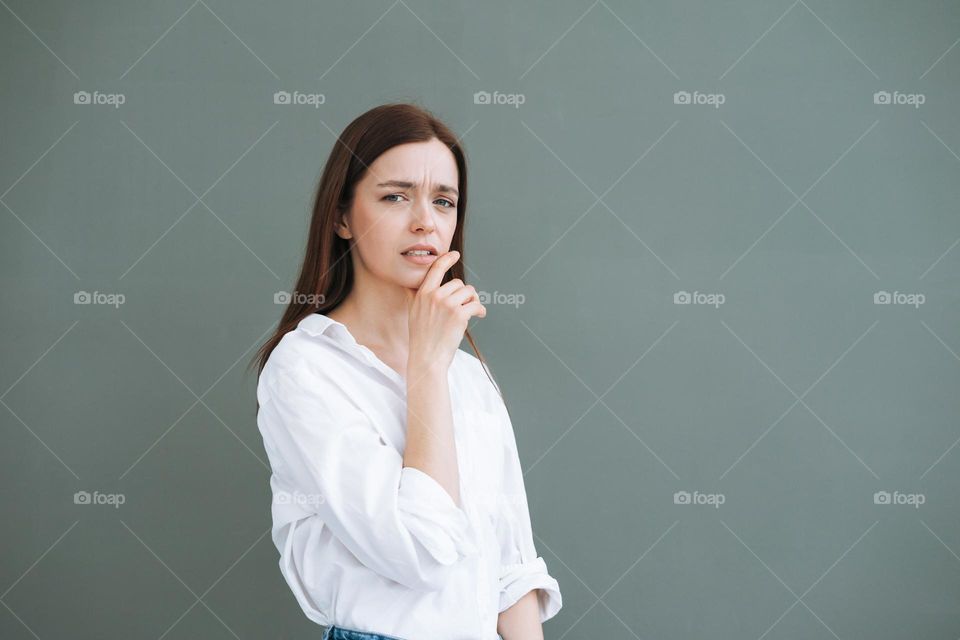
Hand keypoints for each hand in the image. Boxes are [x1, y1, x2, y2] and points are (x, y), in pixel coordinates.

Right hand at [407, 250, 485, 373]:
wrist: (427, 357)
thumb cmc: (421, 337)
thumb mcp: (413, 312)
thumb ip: (414, 296)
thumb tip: (410, 286)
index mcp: (422, 293)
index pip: (436, 269)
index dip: (446, 259)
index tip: (454, 254)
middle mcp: (434, 296)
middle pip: (459, 283)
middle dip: (464, 295)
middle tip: (465, 307)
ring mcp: (447, 304)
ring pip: (469, 292)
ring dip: (473, 302)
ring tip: (470, 313)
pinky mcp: (459, 314)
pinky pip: (476, 304)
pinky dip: (480, 310)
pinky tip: (479, 316)